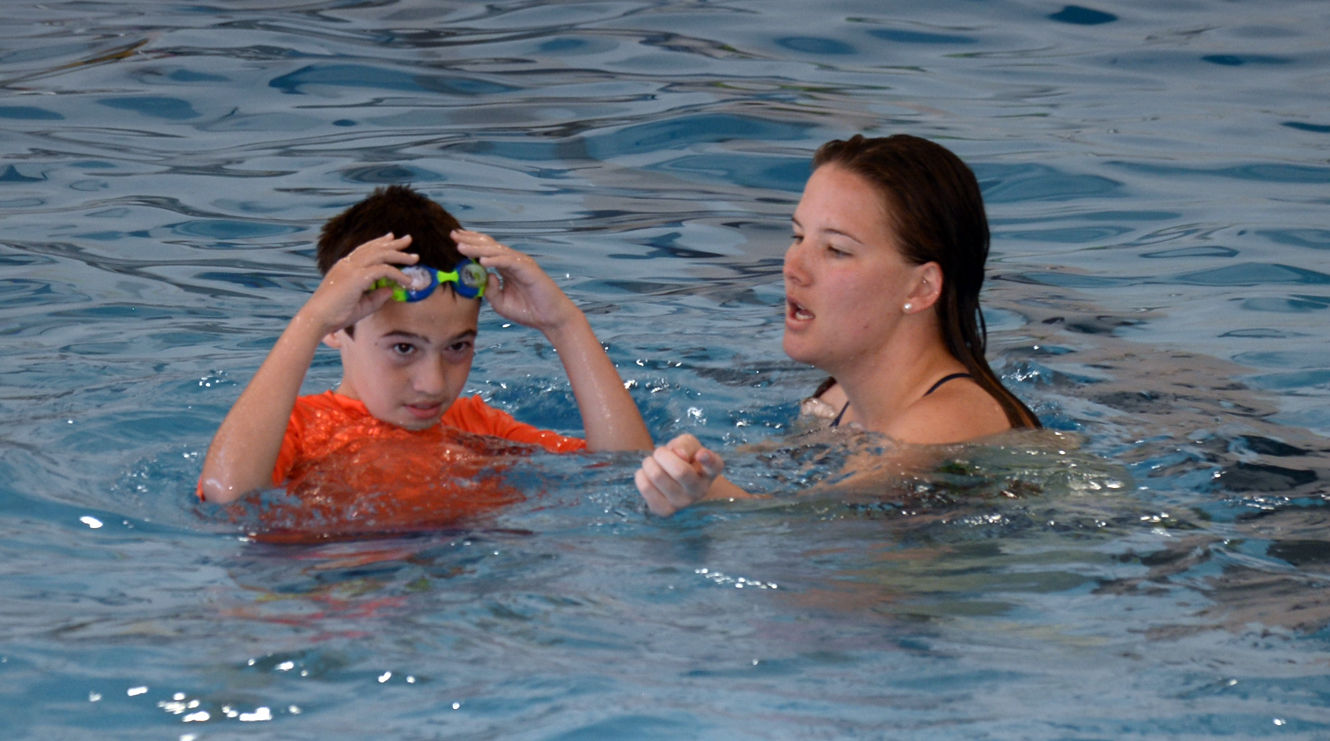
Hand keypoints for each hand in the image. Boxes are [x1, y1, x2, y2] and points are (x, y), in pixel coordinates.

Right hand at [301, 233, 418, 334]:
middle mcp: (347, 264)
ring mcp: (351, 269)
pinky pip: (383, 270)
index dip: (379, 242)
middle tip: (409, 239)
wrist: (317, 319)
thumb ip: (377, 296)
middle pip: (374, 248)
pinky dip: (397, 274)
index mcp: (344, 267)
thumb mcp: (361, 305)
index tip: (391, 238)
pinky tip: (407, 281)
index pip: (364, 249)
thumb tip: (392, 289)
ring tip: (414, 257)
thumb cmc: (336, 315)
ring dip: (399, 255)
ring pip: (381, 254)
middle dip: (393, 243)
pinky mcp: (357, 277)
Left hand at [452, 229, 577, 332]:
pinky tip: (482, 260)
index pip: (485, 250)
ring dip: (478, 248)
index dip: (470, 243)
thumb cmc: (528, 310)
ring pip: (496, 251)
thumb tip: (483, 274)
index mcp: (505, 267)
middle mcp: (512, 261)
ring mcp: (521, 263)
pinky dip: (495, 260)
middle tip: (453, 235)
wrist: (550, 319)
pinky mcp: (528, 269)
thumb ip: (489, 290)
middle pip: (488, 246)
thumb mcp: (500, 302)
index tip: (454, 239)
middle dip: (470, 240)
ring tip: (461, 247)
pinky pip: (509, 262)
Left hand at [635, 434, 724, 515]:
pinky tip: (647, 475)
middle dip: (662, 454)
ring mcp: (683, 504)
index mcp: (710, 471)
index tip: (701, 454)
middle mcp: (700, 490)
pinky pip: (645, 487)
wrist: (672, 481)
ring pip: (657, 476)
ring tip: (653, 463)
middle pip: (679, 471)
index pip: (714, 465)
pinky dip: (641, 475)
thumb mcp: (688, 445)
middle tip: (659, 452)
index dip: (707, 459)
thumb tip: (679, 454)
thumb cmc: (683, 459)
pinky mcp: (664, 511)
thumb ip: (685, 444)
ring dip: (649, 463)